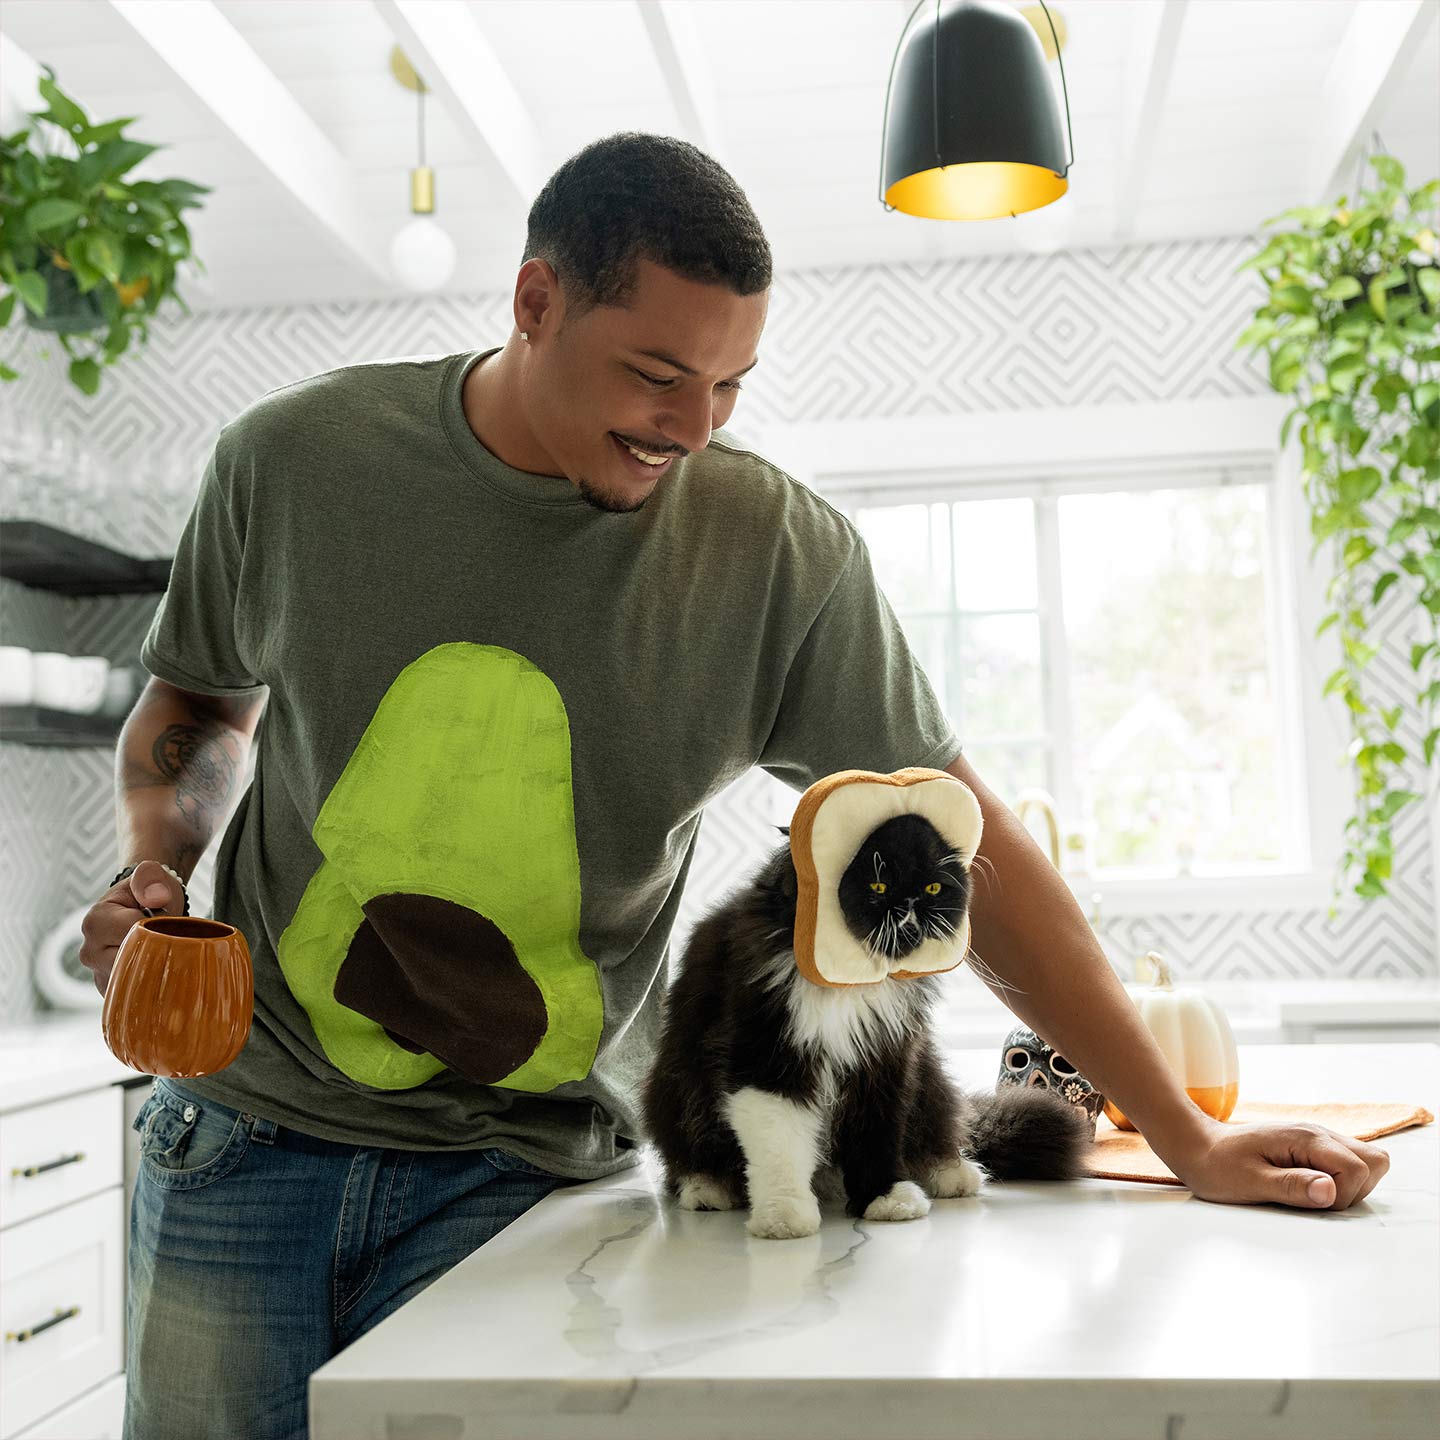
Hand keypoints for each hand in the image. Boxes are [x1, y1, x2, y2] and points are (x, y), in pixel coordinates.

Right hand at [78, 862, 183, 996]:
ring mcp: (98, 975)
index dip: (159, 926)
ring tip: (157, 948)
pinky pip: (133, 995)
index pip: (135, 934)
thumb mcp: (152, 877)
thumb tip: (156, 898)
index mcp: (95, 922)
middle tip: (163, 935)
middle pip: (135, 961)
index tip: (161, 918)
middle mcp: (89, 952)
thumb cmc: (149, 893)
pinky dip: (150, 984)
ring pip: (135, 981)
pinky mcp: (110, 992)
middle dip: (158, 949)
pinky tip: (155, 968)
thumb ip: (151, 879)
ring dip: (155, 966)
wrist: (143, 911)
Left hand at [1171, 1118, 1390, 1209]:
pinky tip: (1306, 1186)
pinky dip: (1337, 1180)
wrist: (1196, 1146)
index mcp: (1305, 1138)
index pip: (1359, 1169)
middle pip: (1373, 1161)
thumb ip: (1293, 1187)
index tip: (1309, 1199)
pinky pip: (1344, 1164)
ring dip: (1348, 1186)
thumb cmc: (1218, 1166)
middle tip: (1313, 1197)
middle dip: (1355, 1190)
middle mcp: (1317, 1133)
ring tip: (1307, 1191)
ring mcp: (1315, 1139)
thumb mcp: (1250, 1182)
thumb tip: (1330, 1192)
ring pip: (1364, 1162)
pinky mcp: (1311, 1148)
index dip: (1342, 1195)